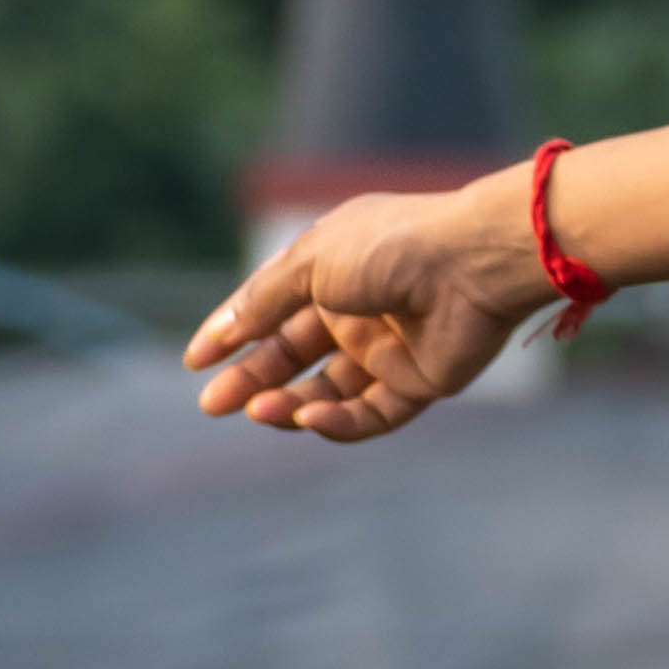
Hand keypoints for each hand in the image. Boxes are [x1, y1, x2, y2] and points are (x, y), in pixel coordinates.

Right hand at [185, 180, 540, 437]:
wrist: (473, 263)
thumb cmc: (391, 246)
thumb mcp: (310, 261)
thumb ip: (264, 299)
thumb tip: (223, 329)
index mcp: (332, 269)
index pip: (271, 309)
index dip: (233, 335)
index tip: (195, 361)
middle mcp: (359, 309)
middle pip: (294, 356)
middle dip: (252, 380)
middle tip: (212, 404)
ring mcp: (391, 348)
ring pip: (329, 391)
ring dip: (291, 405)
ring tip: (259, 411)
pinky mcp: (421, 381)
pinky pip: (372, 414)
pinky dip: (339, 422)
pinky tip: (309, 419)